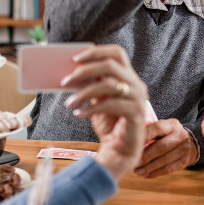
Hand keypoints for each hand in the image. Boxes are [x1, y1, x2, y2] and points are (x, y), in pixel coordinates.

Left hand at [61, 44, 147, 180]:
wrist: (119, 151)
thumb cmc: (109, 125)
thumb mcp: (97, 100)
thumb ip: (91, 84)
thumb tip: (72, 71)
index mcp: (128, 77)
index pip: (117, 53)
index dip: (96, 52)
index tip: (75, 58)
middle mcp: (136, 85)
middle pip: (111, 65)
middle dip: (85, 71)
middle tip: (65, 80)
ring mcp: (138, 99)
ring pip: (109, 84)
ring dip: (84, 92)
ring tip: (69, 103)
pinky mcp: (136, 114)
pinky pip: (111, 104)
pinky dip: (91, 108)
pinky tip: (79, 114)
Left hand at [136, 119, 198, 177]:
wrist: (188, 142)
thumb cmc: (166, 135)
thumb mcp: (161, 128)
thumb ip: (149, 131)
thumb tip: (129, 140)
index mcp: (172, 125)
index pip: (157, 129)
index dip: (144, 137)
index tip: (132, 146)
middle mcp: (181, 136)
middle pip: (162, 147)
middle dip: (146, 156)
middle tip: (134, 163)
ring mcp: (184, 149)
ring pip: (165, 160)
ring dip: (149, 167)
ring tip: (137, 171)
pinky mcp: (185, 161)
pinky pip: (169, 169)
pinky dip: (156, 173)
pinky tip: (146, 174)